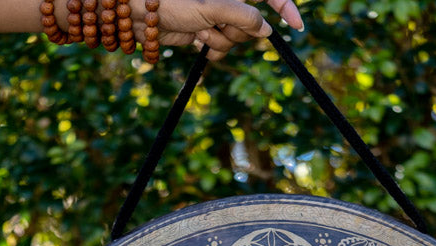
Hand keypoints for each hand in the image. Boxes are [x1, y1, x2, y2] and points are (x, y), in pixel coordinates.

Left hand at [138, 0, 303, 60]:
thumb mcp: (212, 6)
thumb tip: (266, 30)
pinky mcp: (205, 33)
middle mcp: (228, 0)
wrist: (138, 13)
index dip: (285, 7)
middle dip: (237, 31)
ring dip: (220, 41)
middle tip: (215, 24)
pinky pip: (221, 50)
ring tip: (199, 30)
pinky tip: (197, 42)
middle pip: (253, 24)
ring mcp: (217, 17)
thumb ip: (243, 16)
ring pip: (236, 39)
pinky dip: (211, 51)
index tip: (297, 26)